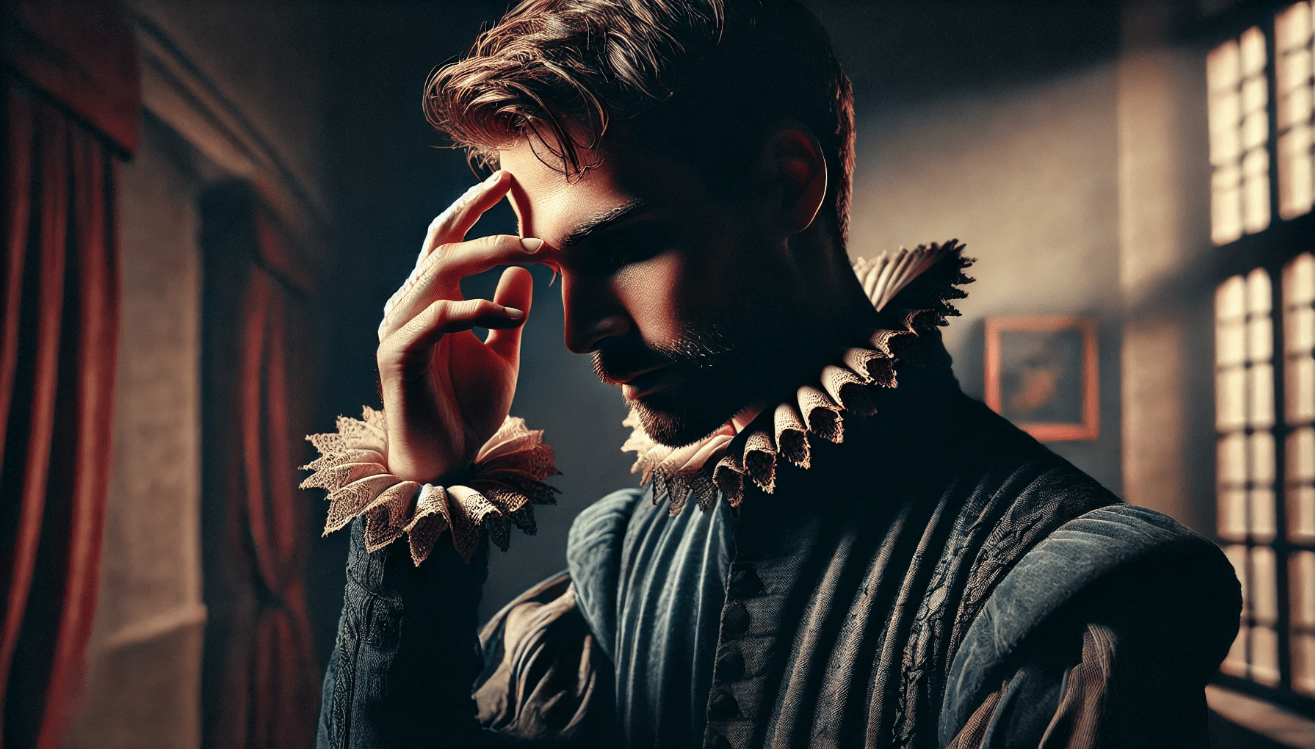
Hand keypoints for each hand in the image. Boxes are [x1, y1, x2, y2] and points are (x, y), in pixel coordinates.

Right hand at [376, 170, 540, 482]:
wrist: (446, 462)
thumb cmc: (467, 409)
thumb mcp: (501, 355)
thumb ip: (507, 315)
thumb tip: (522, 272)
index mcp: (431, 301)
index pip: (448, 240)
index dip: (473, 207)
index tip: (508, 180)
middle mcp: (409, 307)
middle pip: (440, 243)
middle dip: (480, 215)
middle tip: (518, 194)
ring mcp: (399, 330)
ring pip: (439, 271)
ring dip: (489, 255)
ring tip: (535, 253)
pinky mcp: (398, 357)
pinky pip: (437, 318)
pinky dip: (476, 308)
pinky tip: (511, 313)